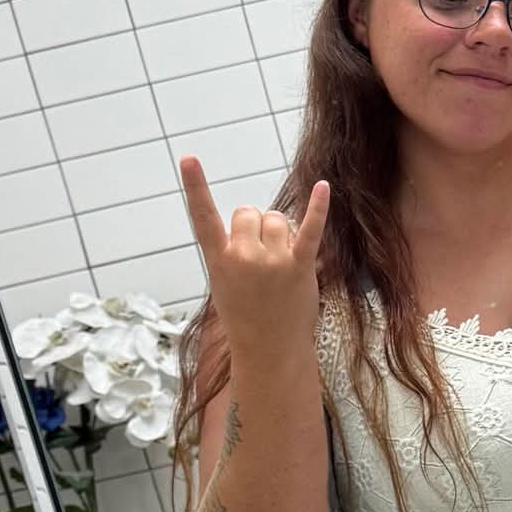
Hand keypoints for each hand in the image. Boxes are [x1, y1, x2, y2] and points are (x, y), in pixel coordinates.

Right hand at [179, 155, 329, 357]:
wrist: (270, 353)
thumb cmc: (247, 319)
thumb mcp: (225, 285)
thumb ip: (235, 251)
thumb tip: (260, 220)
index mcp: (219, 261)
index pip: (203, 217)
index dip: (195, 186)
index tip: (189, 158)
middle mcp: (244, 257)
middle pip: (249, 213)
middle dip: (255, 227)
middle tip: (260, 259)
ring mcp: (273, 262)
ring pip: (277, 219)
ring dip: (280, 233)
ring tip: (280, 264)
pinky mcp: (300, 267)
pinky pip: (310, 230)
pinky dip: (318, 208)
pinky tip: (322, 186)